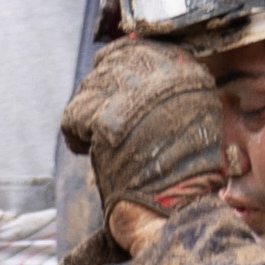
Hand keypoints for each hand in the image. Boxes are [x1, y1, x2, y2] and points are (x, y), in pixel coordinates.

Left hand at [54, 37, 231, 264]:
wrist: (175, 216)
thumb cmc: (180, 179)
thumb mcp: (186, 118)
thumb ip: (161, 86)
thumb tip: (124, 55)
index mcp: (190, 74)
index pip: (142, 47)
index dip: (120, 67)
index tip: (114, 92)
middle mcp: (167, 77)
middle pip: (113, 63)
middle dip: (101, 91)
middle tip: (101, 120)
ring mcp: (137, 96)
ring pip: (90, 87)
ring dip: (87, 113)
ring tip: (97, 140)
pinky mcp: (109, 118)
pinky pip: (75, 113)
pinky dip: (74, 134)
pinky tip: (85, 150)